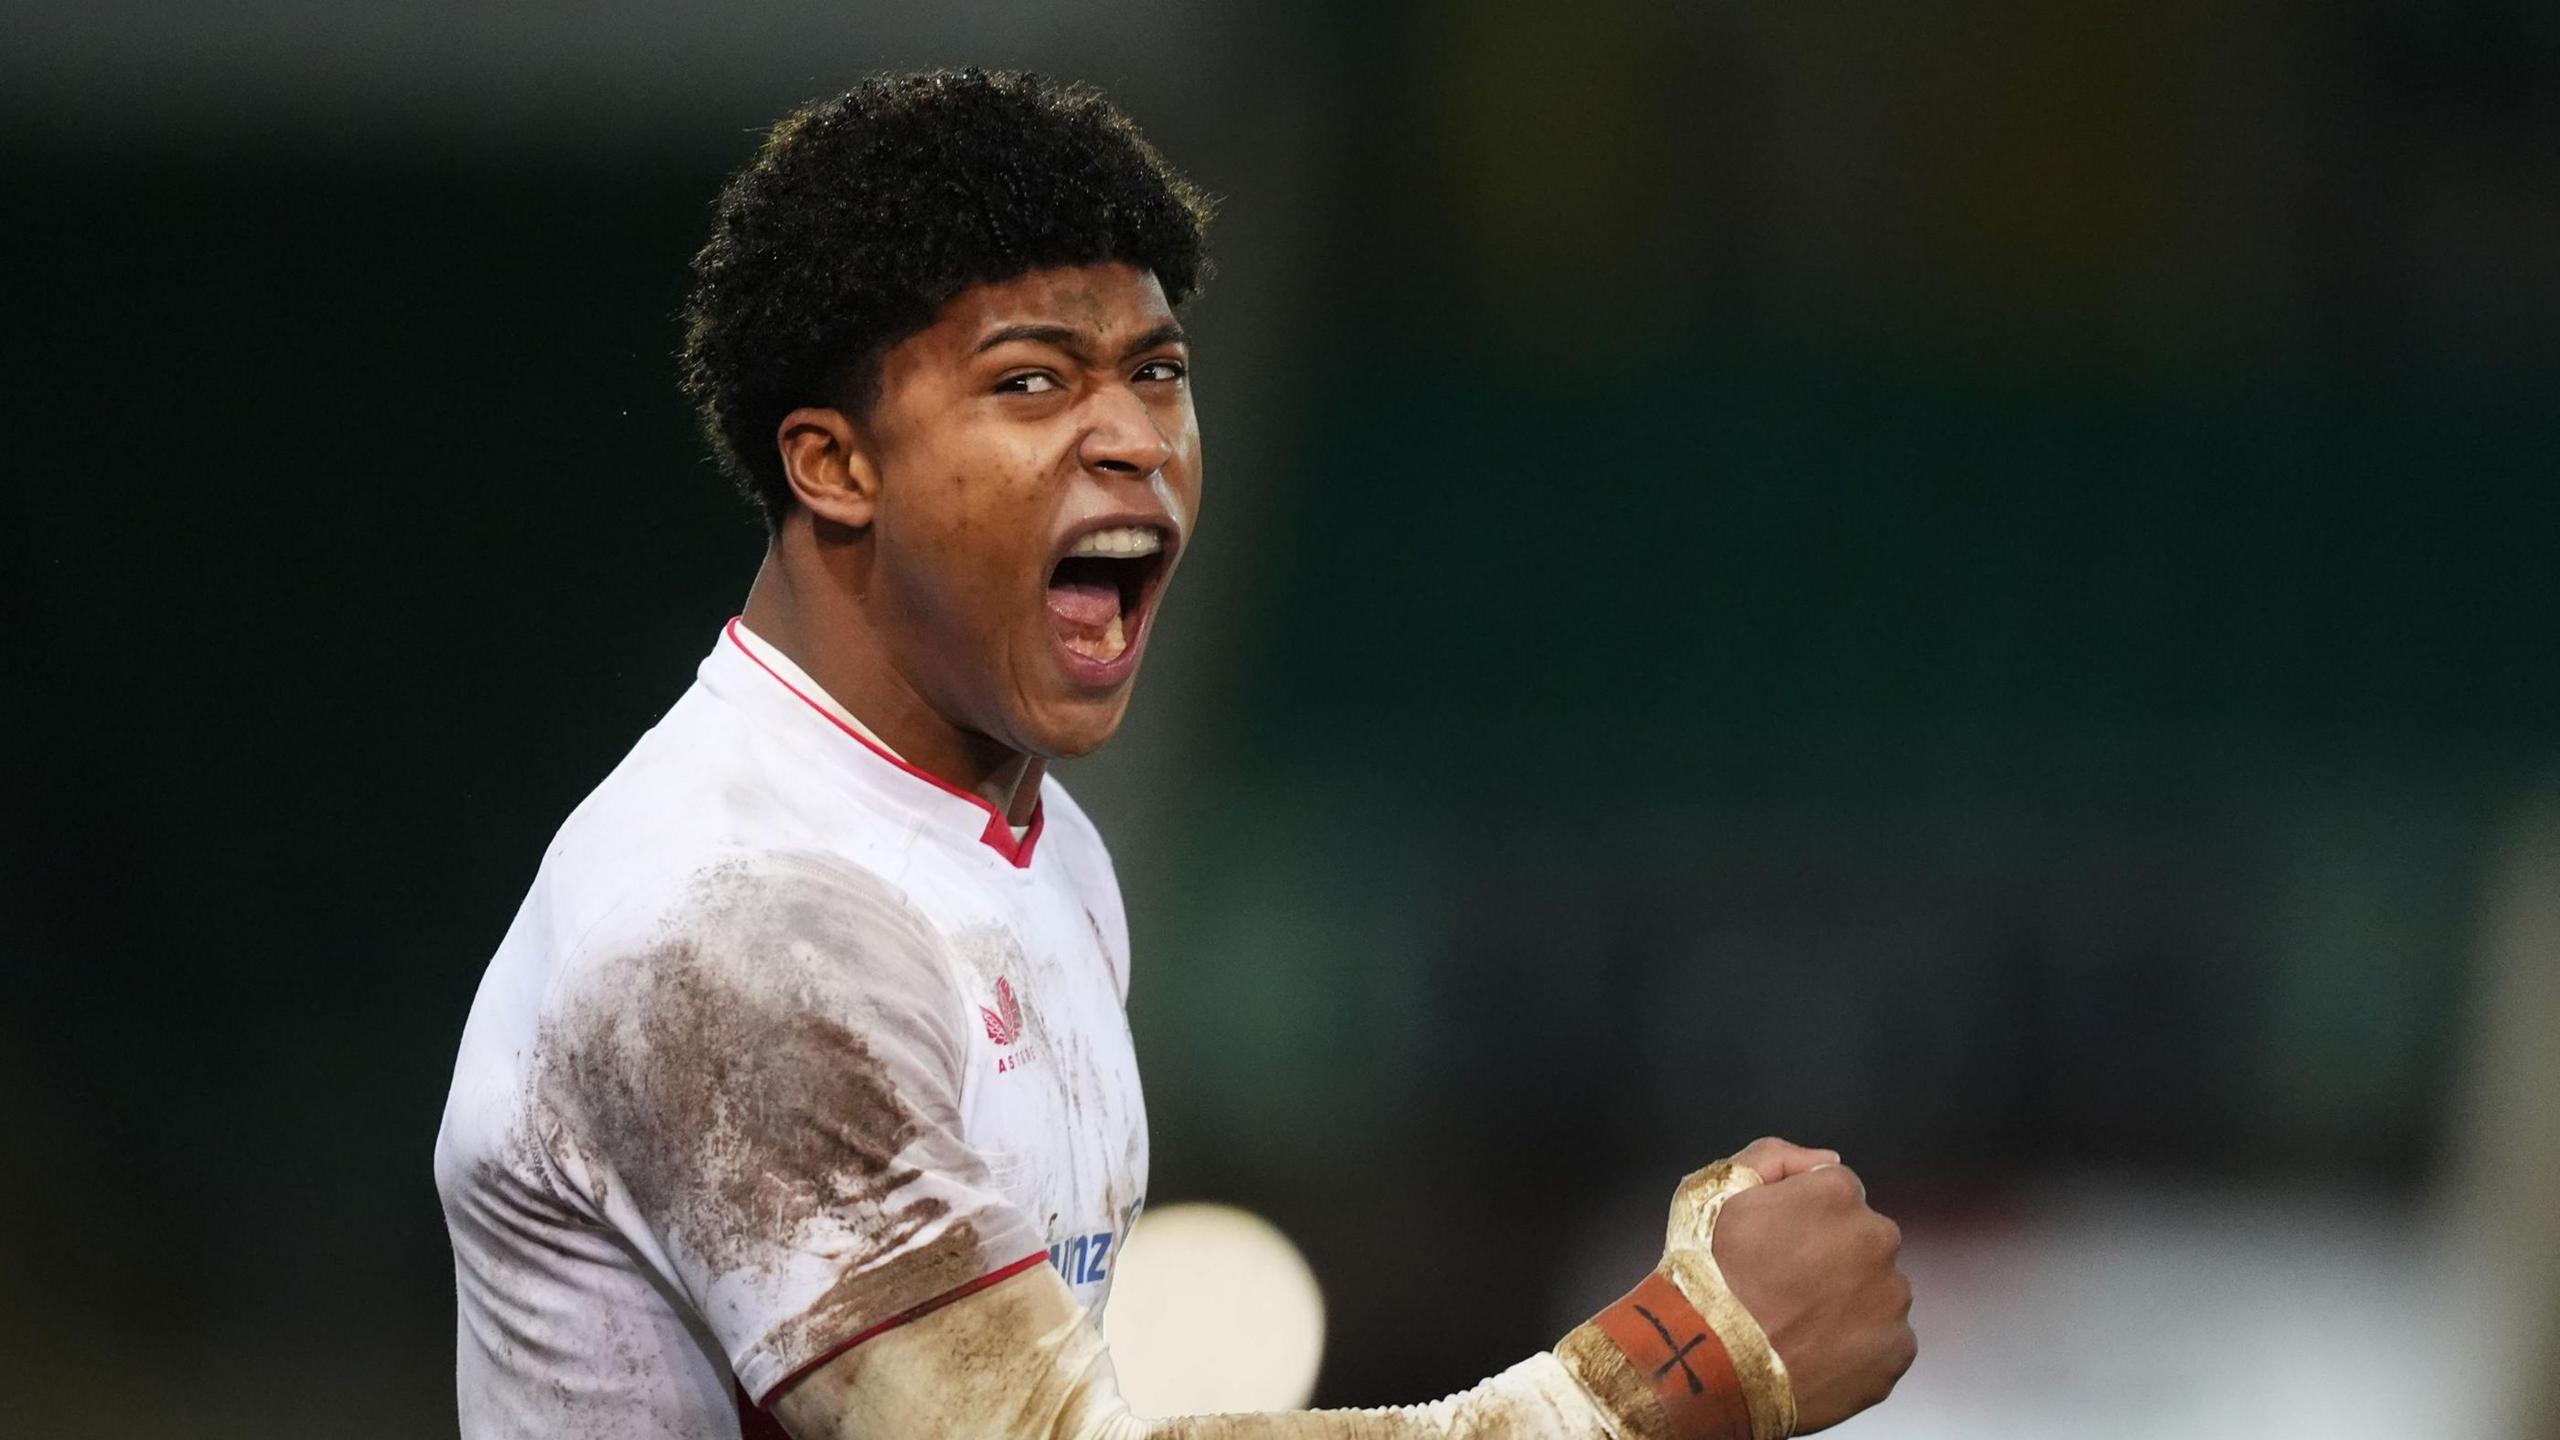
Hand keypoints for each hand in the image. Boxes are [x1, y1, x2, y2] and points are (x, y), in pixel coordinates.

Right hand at [1704, 1139, 1914, 1433]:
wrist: (1707, 1363)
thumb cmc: (1707, 1275)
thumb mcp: (1714, 1189)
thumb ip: (1774, 1157)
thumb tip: (1827, 1161)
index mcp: (1837, 1194)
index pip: (1837, 1193)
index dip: (1801, 1218)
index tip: (1775, 1246)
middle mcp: (1877, 1238)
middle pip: (1864, 1240)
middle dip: (1833, 1257)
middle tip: (1785, 1287)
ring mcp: (1891, 1298)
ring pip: (1877, 1290)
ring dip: (1847, 1301)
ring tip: (1798, 1324)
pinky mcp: (1897, 1350)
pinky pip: (1883, 1340)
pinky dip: (1857, 1346)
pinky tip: (1815, 1352)